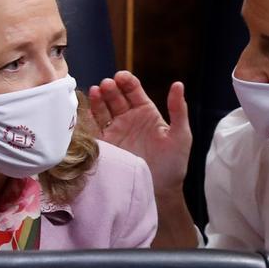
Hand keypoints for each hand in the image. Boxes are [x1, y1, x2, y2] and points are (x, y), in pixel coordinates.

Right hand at [88, 70, 190, 196]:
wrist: (160, 190)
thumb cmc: (174, 163)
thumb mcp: (181, 135)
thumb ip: (178, 109)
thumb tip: (178, 84)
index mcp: (146, 112)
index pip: (133, 91)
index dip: (127, 82)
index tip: (121, 77)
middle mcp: (128, 118)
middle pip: (116, 97)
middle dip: (111, 89)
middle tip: (107, 85)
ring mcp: (116, 131)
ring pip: (103, 109)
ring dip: (99, 99)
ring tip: (96, 91)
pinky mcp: (106, 145)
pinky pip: (94, 129)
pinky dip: (89, 118)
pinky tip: (87, 110)